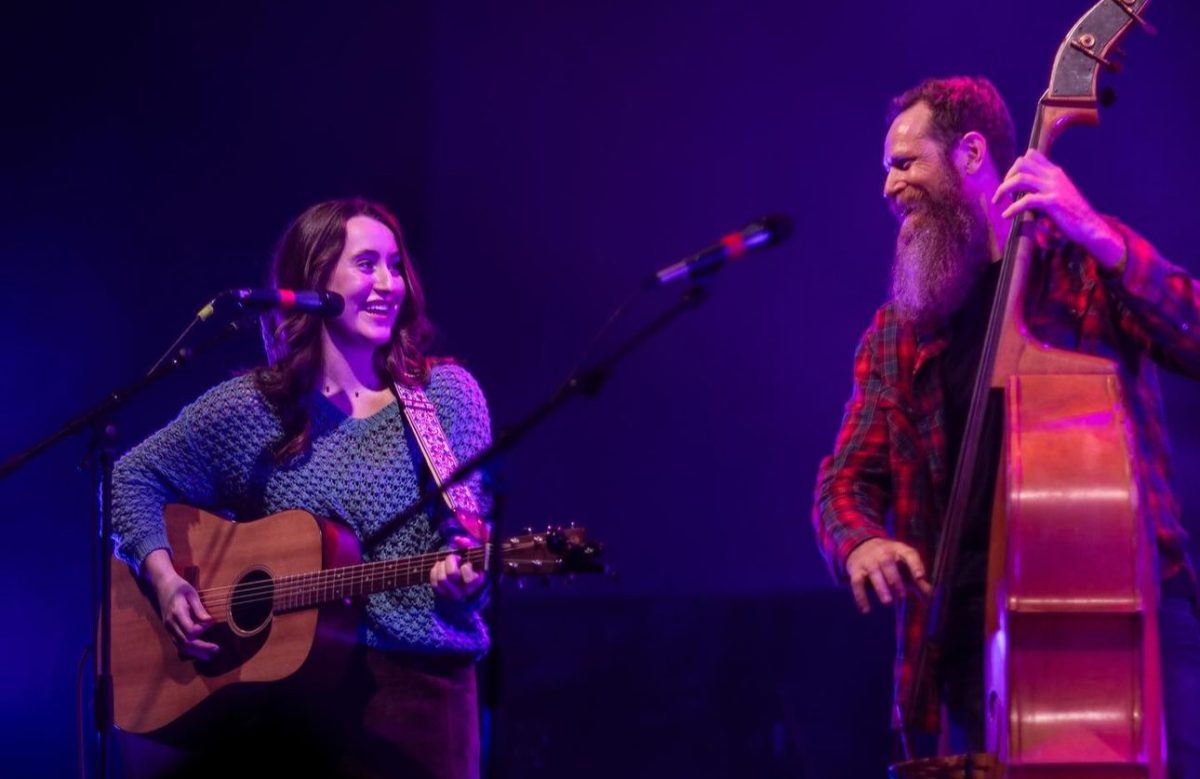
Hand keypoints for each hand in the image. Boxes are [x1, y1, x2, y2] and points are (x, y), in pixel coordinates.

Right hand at [142, 549, 217, 660]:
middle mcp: (170, 624)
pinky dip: (188, 650)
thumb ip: (199, 609)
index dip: (201, 630)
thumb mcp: (192, 593)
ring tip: (209, 655)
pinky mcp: (169, 630)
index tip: (211, 624)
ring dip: (195, 652)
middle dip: (201, 648)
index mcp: (177, 613)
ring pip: (180, 646)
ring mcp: (168, 628)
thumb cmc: (180, 587)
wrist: (162, 586)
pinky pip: (177, 643)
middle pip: (185, 642)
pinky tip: (199, 652)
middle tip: (216, 649)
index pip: (189, 630)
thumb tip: (209, 621)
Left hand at [429, 537, 484, 601]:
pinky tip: (440, 567)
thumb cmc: (472, 565)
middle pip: (451, 574)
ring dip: (441, 566)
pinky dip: (435, 572)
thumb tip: (457, 539)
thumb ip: (469, 545)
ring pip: (442, 579)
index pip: (467, 573)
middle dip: (450, 560)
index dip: (465, 565)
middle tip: (455, 558)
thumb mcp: (474, 554)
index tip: (467, 562)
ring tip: (445, 562)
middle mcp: (466, 591)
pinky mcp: (444, 596)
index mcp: (478, 580)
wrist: (468, 582)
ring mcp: (454, 595)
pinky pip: (435, 584)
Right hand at [845, 538, 931, 613]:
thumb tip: (930, 595)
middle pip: (887, 562)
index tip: (920, 577)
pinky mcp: (855, 570)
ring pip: (873, 572)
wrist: (861, 545)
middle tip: (902, 595)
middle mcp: (882, 552)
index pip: (908, 554)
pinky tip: (866, 610)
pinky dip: (860, 597)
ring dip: (880, 587)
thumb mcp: (904, 564)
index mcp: (898, 550)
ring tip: (888, 602)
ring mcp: (867, 560)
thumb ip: (917, 580)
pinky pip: (856, 583)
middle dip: (895, 579)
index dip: (915, 565)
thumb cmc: (890, 560)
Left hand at [992, 149, 1124, 269]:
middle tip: (1002, 192)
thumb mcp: (1060, 194)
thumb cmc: (1073, 214)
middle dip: (1007, 176)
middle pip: (1022, 162)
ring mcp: (1053, 188)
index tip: (1010, 182)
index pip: (1031, 155)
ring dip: (1003, 189)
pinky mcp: (1053, 202)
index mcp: (1055, 173)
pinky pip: (1025, 200)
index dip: (1015, 166)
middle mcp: (1054, 176)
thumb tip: (1024, 189)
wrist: (1090, 227)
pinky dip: (1012, 209)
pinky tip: (1007, 216)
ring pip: (1020, 178)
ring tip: (997, 202)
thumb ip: (1045, 187)